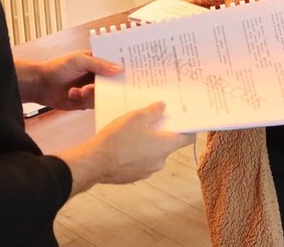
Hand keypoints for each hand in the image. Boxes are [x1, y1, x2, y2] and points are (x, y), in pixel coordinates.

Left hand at [18, 51, 122, 110]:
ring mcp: (93, 89)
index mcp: (98, 61)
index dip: (126, 67)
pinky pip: (95, 104)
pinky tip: (74, 94)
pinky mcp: (87, 102)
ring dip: (92, 93)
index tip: (136, 71)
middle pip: (115, 82)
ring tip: (80, 91)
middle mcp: (98, 76)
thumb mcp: (79, 60)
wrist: (40, 85)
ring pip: (105, 94)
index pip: (117, 64)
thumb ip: (99, 64)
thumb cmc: (58, 67)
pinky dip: (86, 100)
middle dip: (112, 85)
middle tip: (111, 86)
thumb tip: (120, 69)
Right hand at [59, 102, 194, 194]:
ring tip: (134, 131)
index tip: (184, 120)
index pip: (188, 138)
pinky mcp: (133, 176)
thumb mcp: (136, 117)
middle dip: (162, 132)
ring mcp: (147, 171)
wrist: (95, 163)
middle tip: (153, 120)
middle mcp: (160, 161)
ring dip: (148, 143)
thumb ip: (153, 111)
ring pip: (153, 153)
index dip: (188, 128)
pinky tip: (124, 145)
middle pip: (168, 144)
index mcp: (166, 146)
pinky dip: (136, 153)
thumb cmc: (119, 138)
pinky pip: (140, 162)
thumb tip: (162, 106)